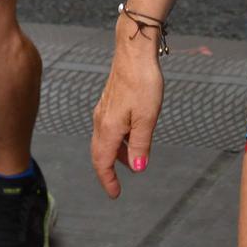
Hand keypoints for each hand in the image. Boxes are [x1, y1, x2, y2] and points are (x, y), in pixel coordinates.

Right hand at [90, 30, 164, 198]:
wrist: (134, 52)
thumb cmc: (142, 83)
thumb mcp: (146, 118)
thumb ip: (140, 145)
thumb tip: (138, 168)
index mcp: (108, 128)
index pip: (102, 162)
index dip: (108, 180)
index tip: (115, 194)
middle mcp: (101, 121)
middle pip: (100, 154)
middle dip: (108, 170)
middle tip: (118, 184)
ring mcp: (104, 111)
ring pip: (104, 141)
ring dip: (115, 155)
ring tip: (132, 161)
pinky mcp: (110, 102)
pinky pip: (109, 129)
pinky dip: (117, 140)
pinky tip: (130, 137)